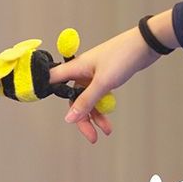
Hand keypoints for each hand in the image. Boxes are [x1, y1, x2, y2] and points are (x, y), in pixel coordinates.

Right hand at [49, 12, 175, 142]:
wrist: (147, 44)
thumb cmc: (123, 57)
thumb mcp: (103, 83)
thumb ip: (86, 102)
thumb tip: (69, 119)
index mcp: (76, 68)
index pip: (52, 81)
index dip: (44, 90)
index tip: (35, 100)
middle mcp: (82, 72)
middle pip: (73, 100)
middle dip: (81, 119)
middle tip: (91, 137)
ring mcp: (93, 76)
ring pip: (87, 101)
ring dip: (95, 118)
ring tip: (104, 132)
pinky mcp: (105, 78)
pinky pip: (98, 98)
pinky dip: (103, 110)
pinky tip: (108, 122)